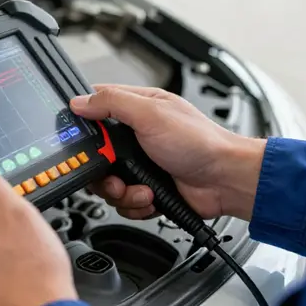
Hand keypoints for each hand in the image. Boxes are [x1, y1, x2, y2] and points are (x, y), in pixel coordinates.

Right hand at [71, 84, 265, 220]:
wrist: (225, 181)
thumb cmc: (199, 141)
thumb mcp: (151, 114)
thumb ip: (112, 103)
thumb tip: (80, 101)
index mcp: (136, 108)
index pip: (96, 108)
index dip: (84, 124)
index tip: (84, 140)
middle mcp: (136, 135)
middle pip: (96, 153)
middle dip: (102, 170)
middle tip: (114, 174)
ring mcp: (141, 163)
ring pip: (108, 181)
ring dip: (122, 191)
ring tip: (140, 189)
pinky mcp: (147, 188)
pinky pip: (124, 201)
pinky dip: (135, 204)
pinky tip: (150, 198)